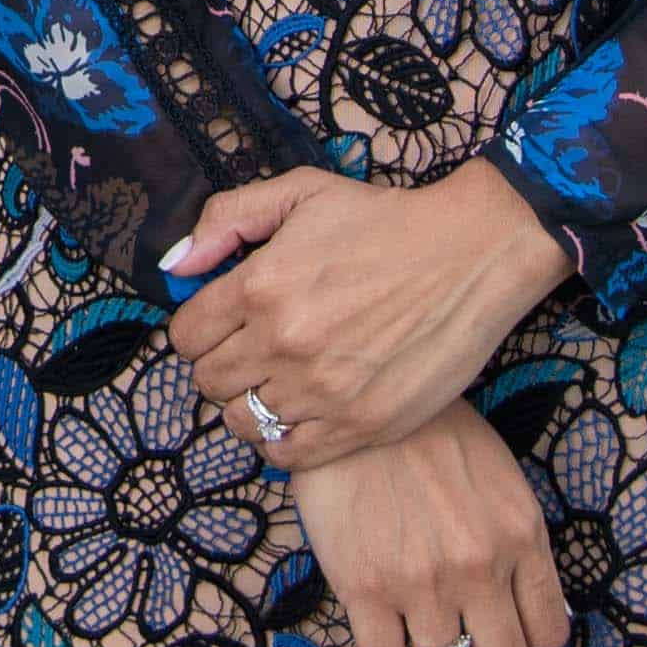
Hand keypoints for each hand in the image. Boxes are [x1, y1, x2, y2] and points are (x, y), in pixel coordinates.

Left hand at [166, 163, 571, 468]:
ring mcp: (322, 390)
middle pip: (209, 382)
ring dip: (248, 404)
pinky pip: (287, 454)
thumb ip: (228, 218)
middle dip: (221, 365)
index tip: (222, 325)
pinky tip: (299, 414)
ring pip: (242, 422)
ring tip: (275, 383)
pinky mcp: (361, 425)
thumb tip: (176, 264)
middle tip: (251, 351)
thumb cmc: (385, 220)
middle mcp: (284, 343)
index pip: (186, 336)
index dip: (198, 330)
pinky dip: (281, 439)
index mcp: (261, 286)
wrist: (471, 254)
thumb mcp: (301, 192)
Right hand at [283, 406, 567, 646]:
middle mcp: (480, 568)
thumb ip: (518, 543)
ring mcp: (423, 583)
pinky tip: (385, 643)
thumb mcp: (501, 480)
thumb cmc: (429, 434)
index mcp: (522, 536)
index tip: (504, 639)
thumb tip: (524, 607)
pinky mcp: (364, 590)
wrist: (354, 405)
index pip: (549, 634)